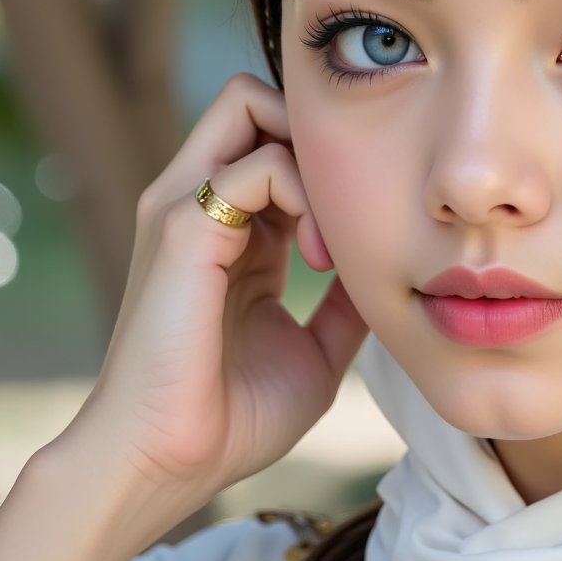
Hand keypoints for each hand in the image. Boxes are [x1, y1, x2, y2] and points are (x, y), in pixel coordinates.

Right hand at [66, 73, 370, 509]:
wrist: (169, 462)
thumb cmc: (231, 419)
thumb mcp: (316, 352)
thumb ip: (346, 303)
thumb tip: (392, 269)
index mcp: (229, 229)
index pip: (278, 140)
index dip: (330, 167)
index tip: (362, 232)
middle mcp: (199, 202)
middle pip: (255, 98)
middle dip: (315, 133)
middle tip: (345, 206)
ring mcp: (183, 205)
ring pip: (252, 103)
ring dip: (314, 161)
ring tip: (328, 245)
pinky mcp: (181, 225)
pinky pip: (258, 163)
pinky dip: (304, 194)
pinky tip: (316, 257)